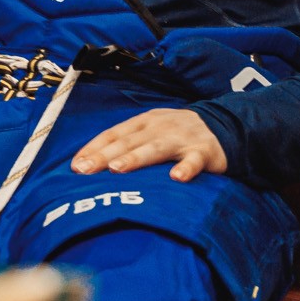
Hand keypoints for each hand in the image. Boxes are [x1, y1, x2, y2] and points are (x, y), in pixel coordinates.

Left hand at [72, 109, 226, 181]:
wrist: (224, 126)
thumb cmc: (177, 134)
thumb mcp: (151, 131)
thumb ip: (126, 144)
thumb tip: (89, 165)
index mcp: (144, 122)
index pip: (114, 134)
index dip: (94, 148)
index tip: (75, 166)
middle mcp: (160, 127)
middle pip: (128, 142)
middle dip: (105, 155)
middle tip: (86, 170)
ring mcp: (182, 138)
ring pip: (156, 148)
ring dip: (136, 158)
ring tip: (118, 168)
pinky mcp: (203, 151)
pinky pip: (194, 161)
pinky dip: (186, 168)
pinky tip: (177, 177)